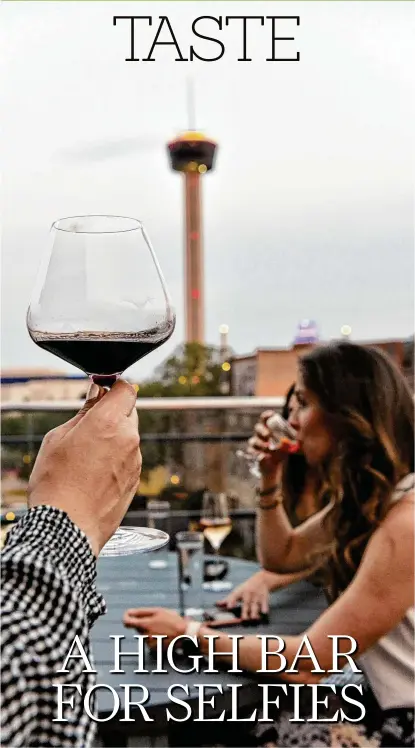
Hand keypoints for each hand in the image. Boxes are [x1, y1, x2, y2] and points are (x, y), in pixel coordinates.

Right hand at [28, 380, 140, 556]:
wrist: (66, 528)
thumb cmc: (56, 484)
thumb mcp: (58, 439)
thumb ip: (84, 413)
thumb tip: (97, 397)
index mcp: (109, 422)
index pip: (126, 389)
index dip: (115, 387)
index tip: (102, 391)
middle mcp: (129, 438)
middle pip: (129, 412)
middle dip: (113, 413)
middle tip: (88, 426)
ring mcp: (135, 461)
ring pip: (129, 437)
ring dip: (114, 438)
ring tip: (86, 457)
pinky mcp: (136, 480)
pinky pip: (129, 458)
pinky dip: (117, 459)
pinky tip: (94, 473)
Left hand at [123, 608, 186, 648]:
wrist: (185, 634)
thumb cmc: (172, 621)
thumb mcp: (158, 611)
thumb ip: (141, 612)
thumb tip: (129, 613)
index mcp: (145, 625)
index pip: (127, 622)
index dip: (126, 617)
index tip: (128, 615)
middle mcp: (144, 636)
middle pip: (138, 627)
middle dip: (144, 623)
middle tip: (157, 621)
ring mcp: (149, 644)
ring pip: (144, 634)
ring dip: (150, 630)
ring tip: (163, 628)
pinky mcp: (154, 649)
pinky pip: (150, 641)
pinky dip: (154, 637)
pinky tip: (164, 635)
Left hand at [216, 571, 269, 619]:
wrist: (261, 580)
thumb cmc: (246, 588)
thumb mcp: (237, 591)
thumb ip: (228, 599)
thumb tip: (217, 604)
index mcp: (240, 592)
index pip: (235, 596)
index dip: (232, 601)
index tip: (229, 607)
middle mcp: (248, 594)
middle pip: (246, 603)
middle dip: (245, 611)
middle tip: (243, 619)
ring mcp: (256, 596)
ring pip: (255, 605)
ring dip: (254, 612)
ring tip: (253, 618)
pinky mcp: (264, 598)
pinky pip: (264, 603)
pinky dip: (265, 607)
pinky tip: (264, 612)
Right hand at [248, 410, 291, 478]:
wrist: (276, 466)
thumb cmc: (282, 449)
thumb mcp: (290, 441)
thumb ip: (293, 432)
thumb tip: (295, 424)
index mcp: (268, 427)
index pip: (265, 418)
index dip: (267, 415)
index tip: (272, 414)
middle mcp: (260, 434)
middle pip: (258, 428)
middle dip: (262, 431)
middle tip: (268, 435)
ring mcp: (256, 443)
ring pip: (254, 441)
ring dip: (261, 444)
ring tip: (269, 449)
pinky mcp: (253, 453)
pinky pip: (252, 452)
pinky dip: (258, 453)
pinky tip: (265, 456)